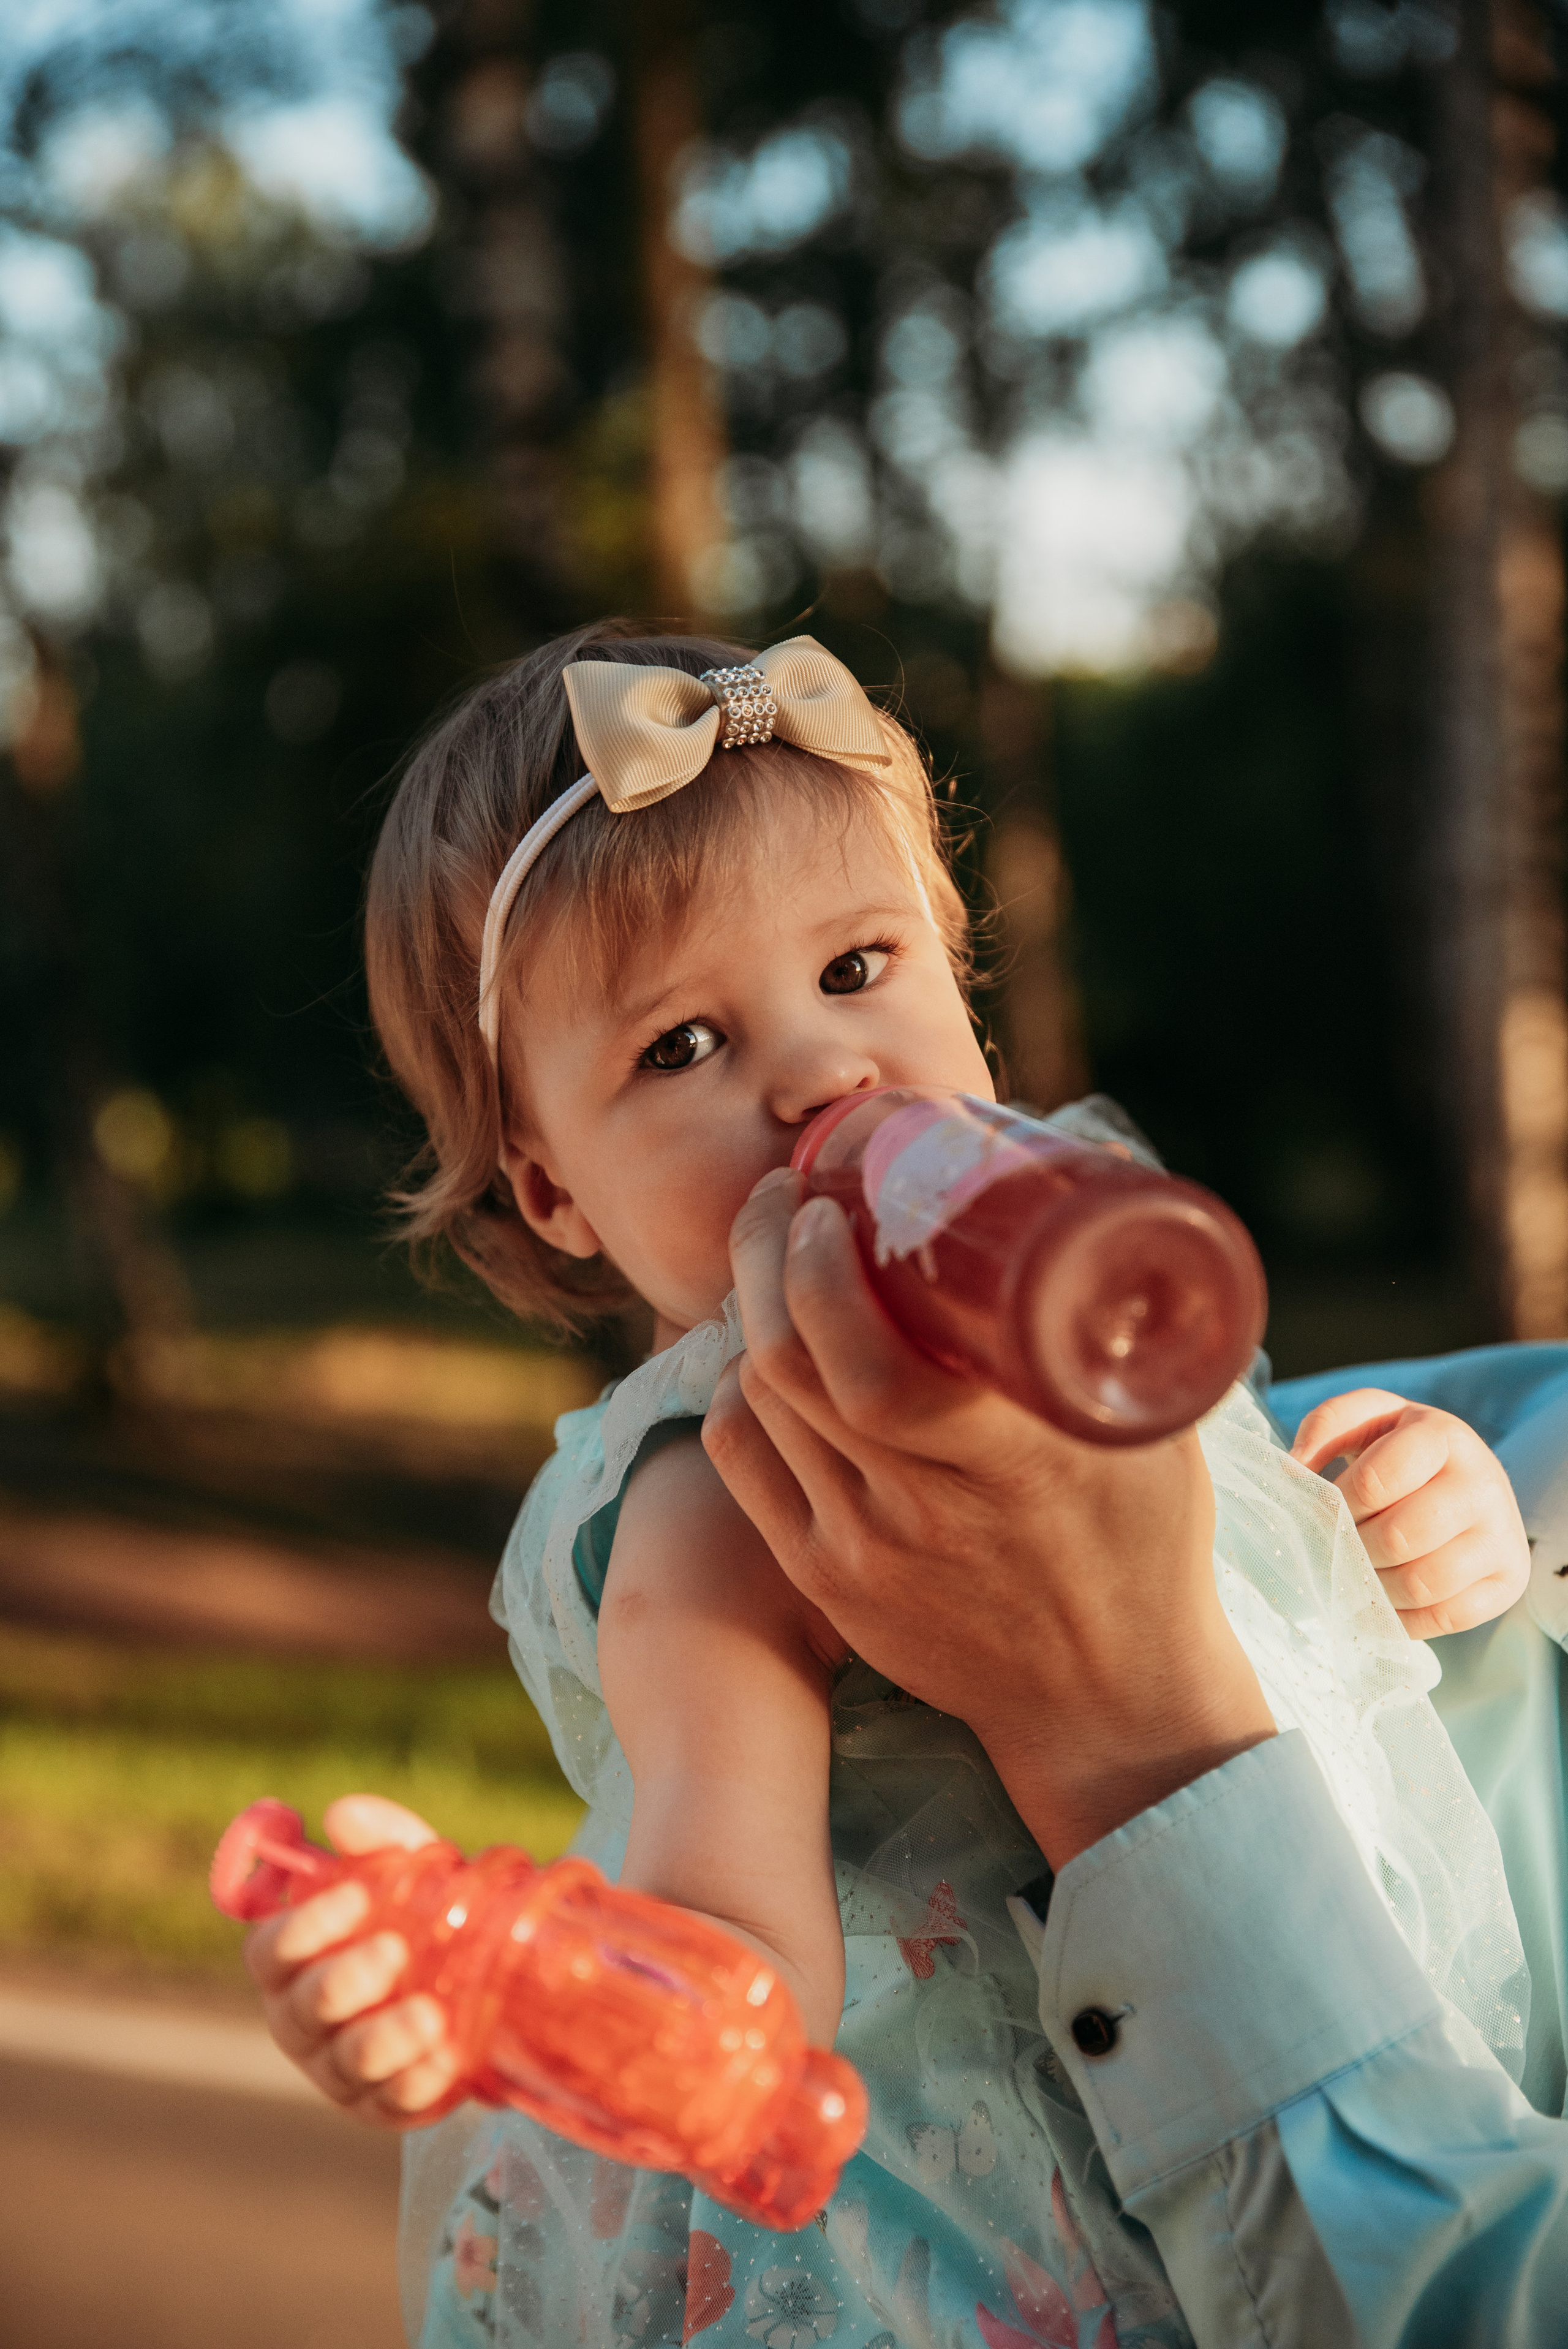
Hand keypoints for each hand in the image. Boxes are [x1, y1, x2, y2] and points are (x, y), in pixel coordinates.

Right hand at [243, 1794, 458, 2127]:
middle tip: (393, 1950)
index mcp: (289, 1962)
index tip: (355, 1895)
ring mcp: (338, 2071)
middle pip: (301, 2011)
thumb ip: (376, 1837)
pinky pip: (392, 2101)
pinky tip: (446, 2057)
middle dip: (343, 1982)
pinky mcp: (383, 2106)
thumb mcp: (407, 1868)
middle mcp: (300, 2021)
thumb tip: (340, 1816)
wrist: (472, 1983)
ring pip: (346, 2063)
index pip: (269, 1950)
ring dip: (384, 2039)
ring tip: (428, 2014)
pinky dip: (418, 2080)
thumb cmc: (418, 1916)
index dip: (304, 1926)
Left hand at [704, 1171, 1274, 1868]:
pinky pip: (745, 1462)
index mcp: (1008, 1465)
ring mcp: (858, 1551)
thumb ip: (1120, 1315)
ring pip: (759, 1405)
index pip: (869, 1363)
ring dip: (752, 1315)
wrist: (1106, 1704)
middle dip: (765, 1259)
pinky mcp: (824, 1579)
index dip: (823, 1272)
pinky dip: (743, 1391)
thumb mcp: (1157, 1435)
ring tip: (778, 1260)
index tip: (827, 1206)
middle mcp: (918, 1509)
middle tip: (783, 1198)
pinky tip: (766, 1352)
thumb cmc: (1145, 1548)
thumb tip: (1105, 1168)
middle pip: (790, 1366)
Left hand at [1290, 1388, 1530, 1638]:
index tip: (1326, 1509)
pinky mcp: (1508, 1580)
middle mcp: (1483, 1484)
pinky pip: (1447, 1617)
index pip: (1374, 1481)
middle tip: (1339, 1548)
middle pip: (1398, 1538)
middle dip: (1353, 1549)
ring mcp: (1502, 1536)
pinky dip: (1403, 1618)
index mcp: (1443, 1436)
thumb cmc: (1402, 1452)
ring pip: (1422, 1583)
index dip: (1338, 1504)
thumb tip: (1294, 1469)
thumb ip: (1326, 1426)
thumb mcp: (1368, 1419)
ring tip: (1357, 1574)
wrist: (1469, 1480)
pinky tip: (1383, 1601)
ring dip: (1374, 1587)